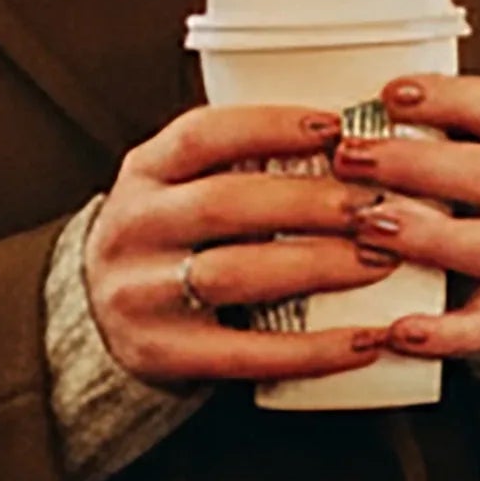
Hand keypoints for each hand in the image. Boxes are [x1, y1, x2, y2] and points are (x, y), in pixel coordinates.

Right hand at [83, 99, 421, 388]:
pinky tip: (368, 340)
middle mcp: (132, 228)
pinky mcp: (160, 354)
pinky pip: (247, 354)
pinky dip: (315, 349)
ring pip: (234, 275)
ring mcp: (140, 294)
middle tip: (377, 206)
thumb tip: (357, 142)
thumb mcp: (180, 187)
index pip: (201, 135)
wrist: (98, 319)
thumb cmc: (173, 239)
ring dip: (318, 265)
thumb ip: (240, 164)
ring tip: (381, 260)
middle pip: (224, 205)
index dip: (270, 126)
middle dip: (311, 203)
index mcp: (142, 172)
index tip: (336, 127)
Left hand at [329, 74, 479, 364]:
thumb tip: (328, 118)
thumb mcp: (472, 145)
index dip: (442, 98)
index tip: (389, 95)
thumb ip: (422, 131)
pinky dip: (442, 333)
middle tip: (348, 158)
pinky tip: (396, 331)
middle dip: (411, 164)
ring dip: (424, 236)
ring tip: (368, 229)